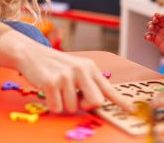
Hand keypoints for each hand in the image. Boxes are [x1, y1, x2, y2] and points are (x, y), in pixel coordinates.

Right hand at [0, 30, 133, 113]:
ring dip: (64, 104)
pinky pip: (57, 108)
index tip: (132, 110)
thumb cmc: (56, 65)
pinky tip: (49, 91)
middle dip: (85, 106)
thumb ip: (90, 84)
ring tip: (58, 89)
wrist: (32, 53)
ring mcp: (66, 76)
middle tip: (75, 98)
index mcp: (90, 68)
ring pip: (72, 108)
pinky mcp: (50, 82)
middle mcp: (81, 70)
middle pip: (95, 102)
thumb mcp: (77, 69)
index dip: (121, 102)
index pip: (109, 89)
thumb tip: (99, 103)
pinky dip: (53, 105)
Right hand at [143, 13, 163, 65]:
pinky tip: (147, 37)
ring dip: (150, 26)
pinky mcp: (157, 41)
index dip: (160, 15)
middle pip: (157, 21)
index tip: (156, 15)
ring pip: (152, 27)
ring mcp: (161, 34)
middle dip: (154, 20)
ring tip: (151, 28)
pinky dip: (147, 36)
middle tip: (153, 22)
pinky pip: (150, 37)